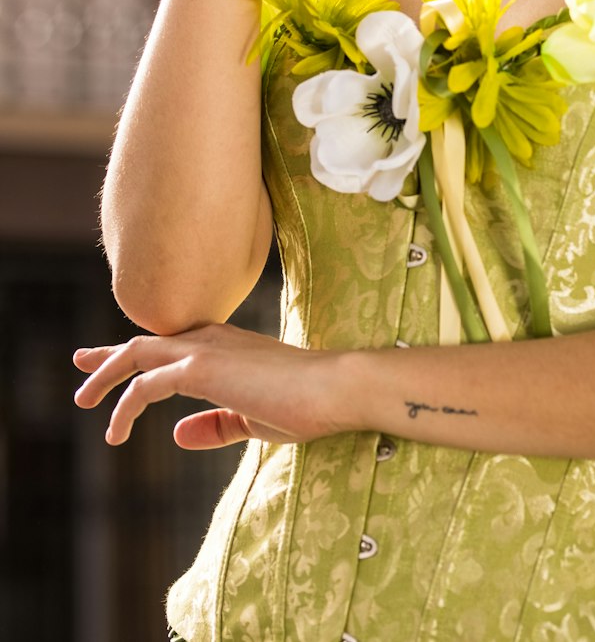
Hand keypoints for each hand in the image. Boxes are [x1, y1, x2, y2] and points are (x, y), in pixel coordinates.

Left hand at [72, 322, 352, 449]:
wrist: (334, 388)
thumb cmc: (305, 403)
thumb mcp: (252, 419)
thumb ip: (215, 425)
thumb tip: (177, 434)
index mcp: (224, 346)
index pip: (170, 344)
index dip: (134, 352)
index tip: (107, 357)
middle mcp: (210, 339)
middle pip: (144, 340)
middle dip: (108, 354)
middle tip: (80, 362)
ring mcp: (206, 350)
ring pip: (138, 353)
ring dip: (106, 375)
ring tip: (84, 402)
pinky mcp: (204, 369)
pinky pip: (148, 383)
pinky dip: (126, 404)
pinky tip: (117, 430)